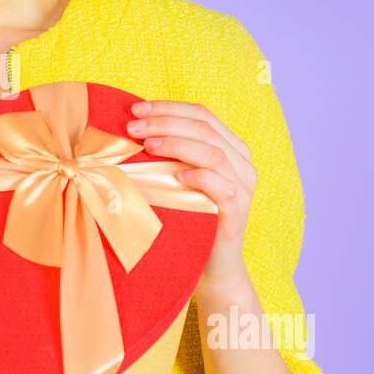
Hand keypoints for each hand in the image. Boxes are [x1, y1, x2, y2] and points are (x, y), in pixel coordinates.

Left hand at [126, 99, 254, 295]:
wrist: (210, 266)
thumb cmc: (188, 217)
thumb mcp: (177, 178)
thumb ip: (169, 153)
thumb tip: (131, 127)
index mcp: (230, 148)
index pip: (202, 114)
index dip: (168, 108)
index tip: (135, 109)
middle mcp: (241, 164)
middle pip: (205, 128)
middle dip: (165, 122)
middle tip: (133, 127)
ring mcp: (243, 187)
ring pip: (214, 153)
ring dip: (177, 144)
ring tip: (148, 146)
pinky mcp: (238, 212)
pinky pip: (223, 187)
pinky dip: (200, 177)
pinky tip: (177, 175)